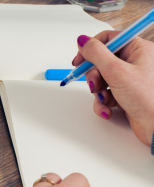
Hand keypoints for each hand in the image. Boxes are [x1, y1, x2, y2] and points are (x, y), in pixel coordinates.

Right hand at [72, 31, 153, 145]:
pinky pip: (105, 93)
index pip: (107, 39)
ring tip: (104, 99)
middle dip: (94, 76)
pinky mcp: (125, 94)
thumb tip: (83, 41)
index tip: (79, 60)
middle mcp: (134, 62)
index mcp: (138, 50)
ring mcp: (129, 79)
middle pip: (101, 61)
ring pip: (101, 79)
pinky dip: (103, 102)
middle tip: (94, 85)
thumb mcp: (116, 71)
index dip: (90, 49)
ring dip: (98, 92)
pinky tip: (108, 109)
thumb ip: (96, 53)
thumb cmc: (148, 99)